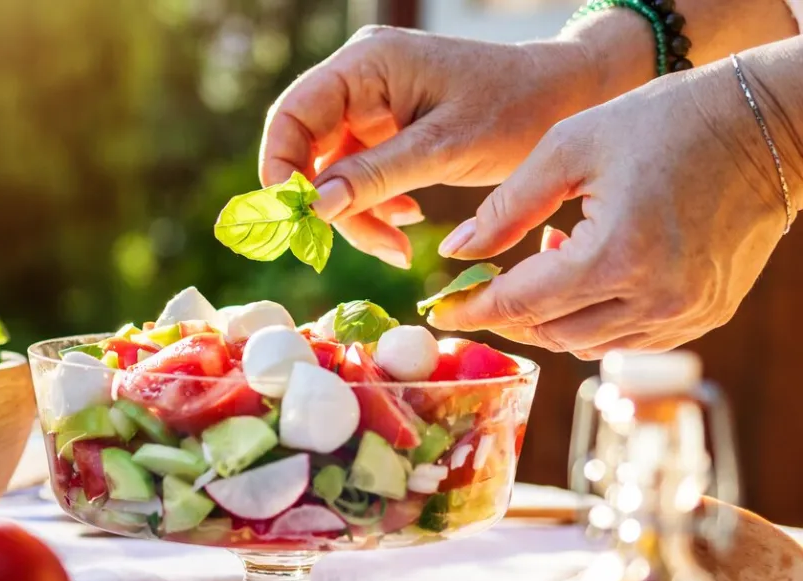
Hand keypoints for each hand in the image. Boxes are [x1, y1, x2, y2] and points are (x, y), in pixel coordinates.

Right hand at [258, 26, 600, 267]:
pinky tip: (405, 224)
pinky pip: (359, 175)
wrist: (567, 98)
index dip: (282, 168)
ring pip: (333, 171)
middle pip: (308, 147)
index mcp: (367, 63)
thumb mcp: (444, 149)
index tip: (297, 219)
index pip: (293, 115)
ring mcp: (371, 103)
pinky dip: (375, 206)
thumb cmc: (514, 110)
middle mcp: (359, 77)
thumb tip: (314, 207)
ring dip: (356, 215)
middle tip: (358, 244)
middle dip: (327, 202)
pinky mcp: (386, 128)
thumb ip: (376, 176)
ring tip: (396, 247)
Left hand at [428, 57, 797, 359]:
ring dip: (553, 315)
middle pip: (550, 332)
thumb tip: (457, 251)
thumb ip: (506, 208)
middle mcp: (655, 300)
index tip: (441, 309)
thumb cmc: (661, 123)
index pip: (520, 305)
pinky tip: (592, 270)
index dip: (473, 309)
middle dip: (510, 311)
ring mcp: (686, 315)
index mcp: (616, 257)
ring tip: (553, 257)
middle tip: (491, 277)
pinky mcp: (706, 315)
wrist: (764, 126)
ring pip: (587, 344)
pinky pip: (630, 339)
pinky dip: (595, 318)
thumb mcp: (568, 149)